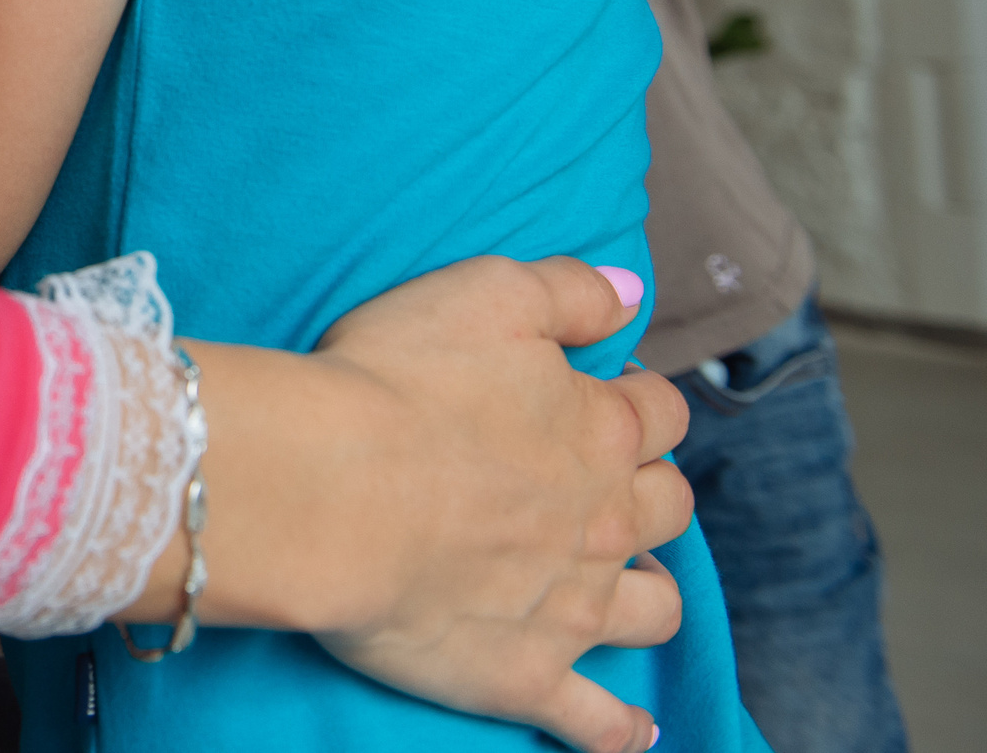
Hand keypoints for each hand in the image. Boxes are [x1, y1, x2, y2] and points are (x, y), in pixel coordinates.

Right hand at [186, 257, 689, 752]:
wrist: (331, 489)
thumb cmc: (394, 381)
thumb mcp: (485, 293)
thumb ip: (568, 289)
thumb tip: (631, 292)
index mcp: (600, 427)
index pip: (658, 409)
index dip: (633, 400)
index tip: (597, 396)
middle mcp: (606, 519)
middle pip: (667, 506)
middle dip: (646, 490)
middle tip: (595, 483)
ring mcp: (574, 605)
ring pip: (653, 608)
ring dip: (645, 593)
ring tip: (616, 585)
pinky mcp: (527, 674)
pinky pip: (595, 720)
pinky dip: (621, 731)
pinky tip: (635, 735)